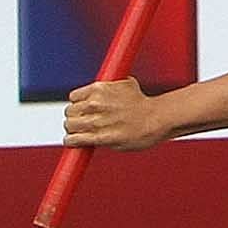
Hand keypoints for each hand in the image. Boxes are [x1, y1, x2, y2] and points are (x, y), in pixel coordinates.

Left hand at [63, 77, 178, 150]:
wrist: (157, 119)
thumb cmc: (144, 104)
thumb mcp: (126, 85)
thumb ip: (109, 87)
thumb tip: (104, 88)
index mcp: (99, 89)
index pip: (73, 97)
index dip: (78, 104)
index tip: (83, 110)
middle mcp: (95, 104)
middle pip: (70, 112)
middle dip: (75, 117)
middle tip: (83, 122)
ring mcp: (96, 121)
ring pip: (70, 126)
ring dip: (73, 130)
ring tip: (80, 133)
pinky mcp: (100, 137)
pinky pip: (75, 140)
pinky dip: (72, 142)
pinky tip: (75, 142)